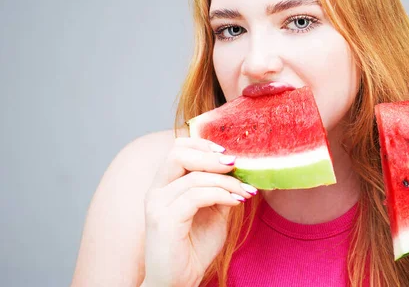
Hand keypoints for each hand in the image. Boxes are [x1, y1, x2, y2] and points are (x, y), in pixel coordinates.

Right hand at [142, 137, 256, 286]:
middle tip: (236, 165)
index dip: (203, 143)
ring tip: (244, 191)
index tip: (229, 153)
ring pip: (193, 176)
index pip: (178, 148)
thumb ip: (221, 190)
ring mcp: (157, 205)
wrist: (178, 283)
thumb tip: (241, 171)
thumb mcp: (214, 212)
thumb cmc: (194, 249)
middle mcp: (157, 191)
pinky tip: (236, 201)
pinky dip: (221, 194)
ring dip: (225, 181)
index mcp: (165, 185)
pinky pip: (196, 196)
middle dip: (211, 155)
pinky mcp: (164, 220)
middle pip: (178, 152)